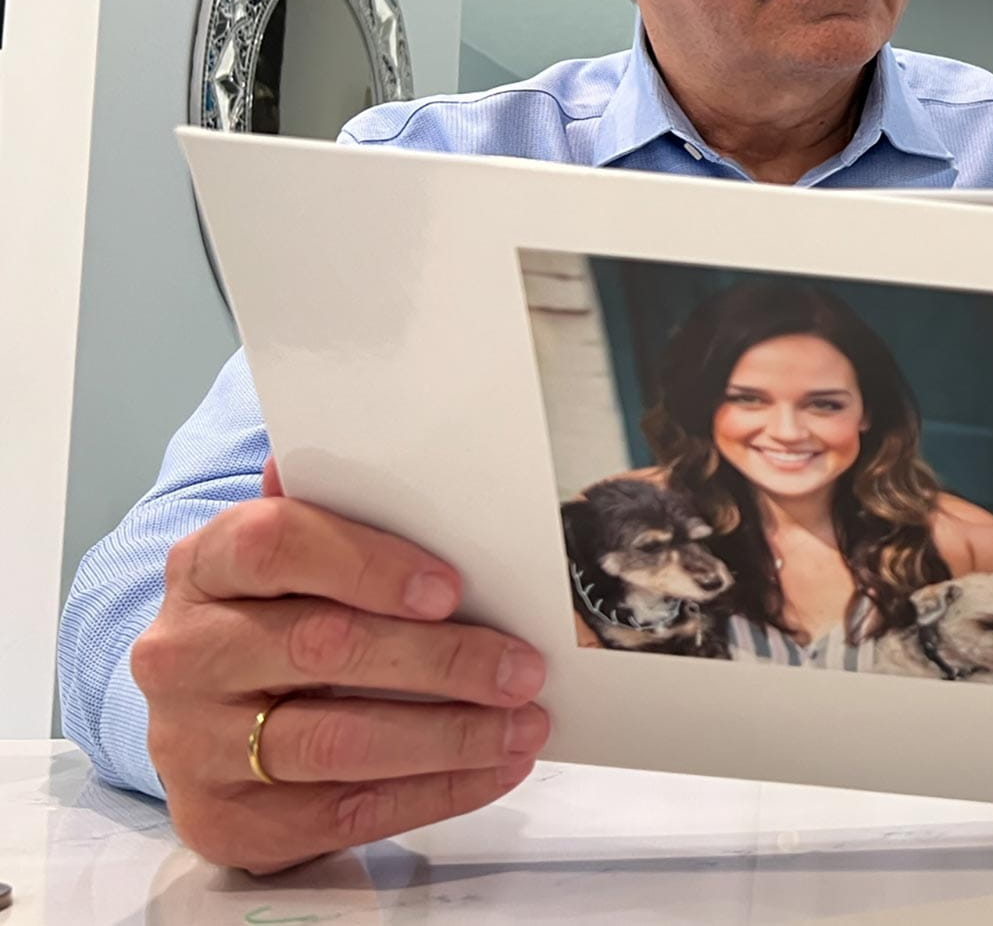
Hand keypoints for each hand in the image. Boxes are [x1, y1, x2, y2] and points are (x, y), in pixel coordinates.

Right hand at [131, 457, 551, 873]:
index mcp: (202, 568)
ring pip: (336, 740)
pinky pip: (344, 811)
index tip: (450, 589)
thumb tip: (393, 457)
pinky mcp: (226, 819)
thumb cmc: (276, 621)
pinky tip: (496, 769)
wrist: (207, 726)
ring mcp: (194, 743)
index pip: (272, 544)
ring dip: (450, 735)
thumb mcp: (294, 562)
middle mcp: (183, 654)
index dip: (367, 564)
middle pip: (320, 647)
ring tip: (526, 725)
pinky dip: (435, 791)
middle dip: (440, 660)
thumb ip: (338, 517)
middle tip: (523, 669)